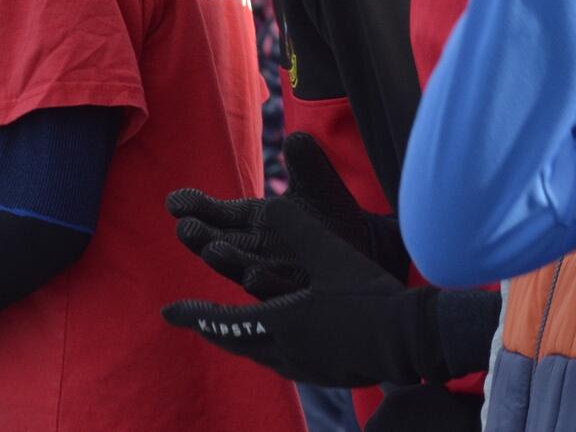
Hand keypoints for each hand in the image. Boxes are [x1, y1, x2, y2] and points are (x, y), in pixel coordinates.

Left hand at [162, 198, 424, 386]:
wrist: (410, 340)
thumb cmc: (369, 297)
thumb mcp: (332, 255)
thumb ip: (299, 230)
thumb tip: (271, 201)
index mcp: (280, 323)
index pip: (225, 321)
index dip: (195, 315)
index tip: (166, 312)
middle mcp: (285, 351)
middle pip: (238, 342)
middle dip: (212, 329)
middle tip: (193, 321)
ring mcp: (307, 367)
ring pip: (261, 355)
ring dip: (241, 339)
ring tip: (234, 329)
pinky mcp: (328, 373)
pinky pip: (286, 362)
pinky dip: (271, 349)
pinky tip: (285, 343)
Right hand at [168, 132, 408, 298]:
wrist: (369, 249)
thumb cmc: (333, 217)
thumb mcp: (318, 186)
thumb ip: (307, 162)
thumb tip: (297, 138)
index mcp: (256, 221)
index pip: (220, 214)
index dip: (198, 208)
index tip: (174, 200)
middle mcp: (258, 249)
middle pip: (222, 243)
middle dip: (202, 237)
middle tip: (185, 227)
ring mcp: (275, 273)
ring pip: (244, 269)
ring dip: (228, 262)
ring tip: (212, 250)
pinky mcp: (296, 295)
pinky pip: (278, 292)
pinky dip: (266, 284)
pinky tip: (254, 276)